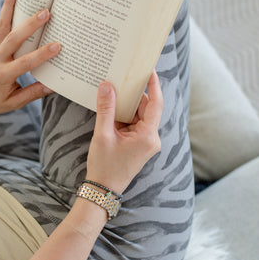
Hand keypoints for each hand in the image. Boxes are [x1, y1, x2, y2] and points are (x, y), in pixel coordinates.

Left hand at [0, 0, 60, 119]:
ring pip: (2, 25)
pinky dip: (5, 8)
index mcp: (3, 76)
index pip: (25, 63)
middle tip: (46, 13)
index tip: (57, 46)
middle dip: (30, 25)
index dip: (41, 55)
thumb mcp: (14, 103)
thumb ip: (33, 93)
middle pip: (14, 39)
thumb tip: (53, 86)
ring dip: (10, 6)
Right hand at [86, 71, 162, 194]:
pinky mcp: (139, 144)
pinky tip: (111, 108)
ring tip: (113, 92)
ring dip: (126, 106)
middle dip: (134, 95)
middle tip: (122, 78)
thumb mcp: (103, 135)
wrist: (103, 189)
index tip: (150, 70)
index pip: (156, 104)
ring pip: (139, 116)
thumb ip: (106, 109)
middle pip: (146, 108)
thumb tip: (107, 86)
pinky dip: (124, 116)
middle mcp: (151, 138)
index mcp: (148, 136)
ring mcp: (146, 142)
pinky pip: (134, 124)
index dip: (154, 85)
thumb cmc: (104, 165)